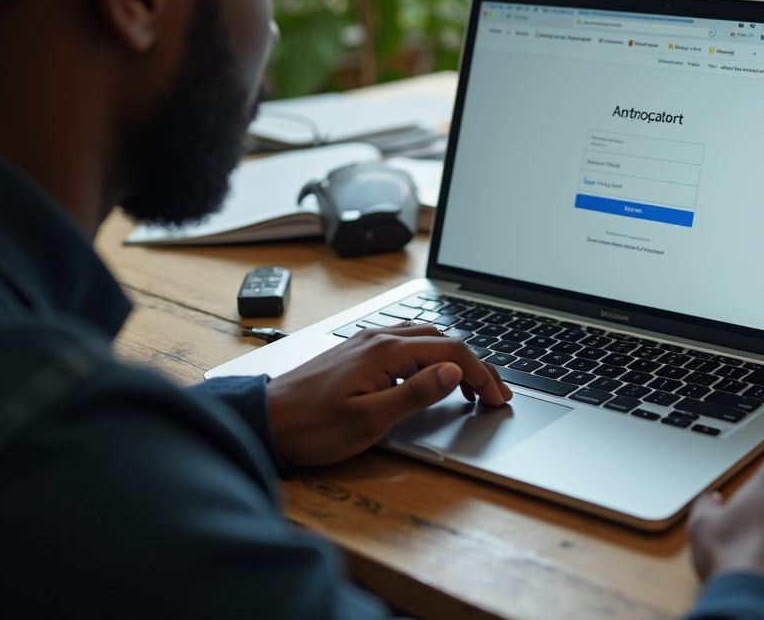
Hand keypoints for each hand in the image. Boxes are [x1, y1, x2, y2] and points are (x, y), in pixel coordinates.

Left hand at [264, 324, 511, 465]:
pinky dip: (432, 357)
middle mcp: (379, 337)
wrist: (265, 420)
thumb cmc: (312, 426)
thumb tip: (455, 372)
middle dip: (475, 365)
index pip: (452, 352)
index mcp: (386, 351)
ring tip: (470, 387)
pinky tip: (432, 376)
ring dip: (454, 359)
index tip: (498, 398)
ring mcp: (367, 342)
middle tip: (493, 395)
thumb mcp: (369, 419)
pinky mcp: (358, 351)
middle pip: (444, 340)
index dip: (483, 374)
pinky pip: (407, 343)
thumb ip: (416, 394)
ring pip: (426, 339)